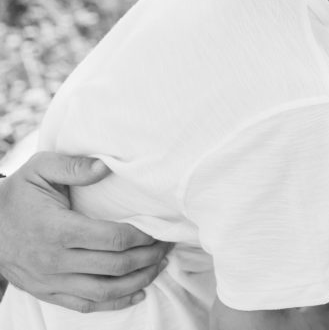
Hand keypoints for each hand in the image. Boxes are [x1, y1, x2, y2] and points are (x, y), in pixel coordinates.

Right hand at [0, 152, 171, 312]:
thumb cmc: (17, 195)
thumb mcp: (39, 169)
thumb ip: (73, 166)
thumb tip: (106, 166)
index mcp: (58, 229)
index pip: (113, 239)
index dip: (143, 237)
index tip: (159, 229)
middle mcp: (55, 260)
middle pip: (116, 266)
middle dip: (149, 257)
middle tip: (168, 245)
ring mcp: (51, 280)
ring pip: (105, 290)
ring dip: (139, 280)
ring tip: (160, 266)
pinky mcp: (47, 292)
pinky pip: (85, 305)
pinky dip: (115, 302)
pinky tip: (138, 291)